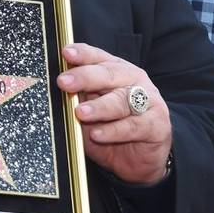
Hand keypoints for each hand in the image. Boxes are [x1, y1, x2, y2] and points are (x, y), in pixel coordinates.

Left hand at [57, 42, 171, 184]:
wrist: (141, 158)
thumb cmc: (111, 129)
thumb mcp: (90, 111)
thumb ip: (78, 97)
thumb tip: (57, 87)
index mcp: (117, 71)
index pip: (99, 57)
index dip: (83, 54)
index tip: (66, 53)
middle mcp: (134, 81)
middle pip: (109, 74)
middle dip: (85, 77)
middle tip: (64, 82)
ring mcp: (149, 102)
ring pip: (121, 100)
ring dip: (99, 107)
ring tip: (80, 112)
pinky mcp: (156, 125)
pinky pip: (133, 126)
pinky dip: (113, 131)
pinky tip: (97, 134)